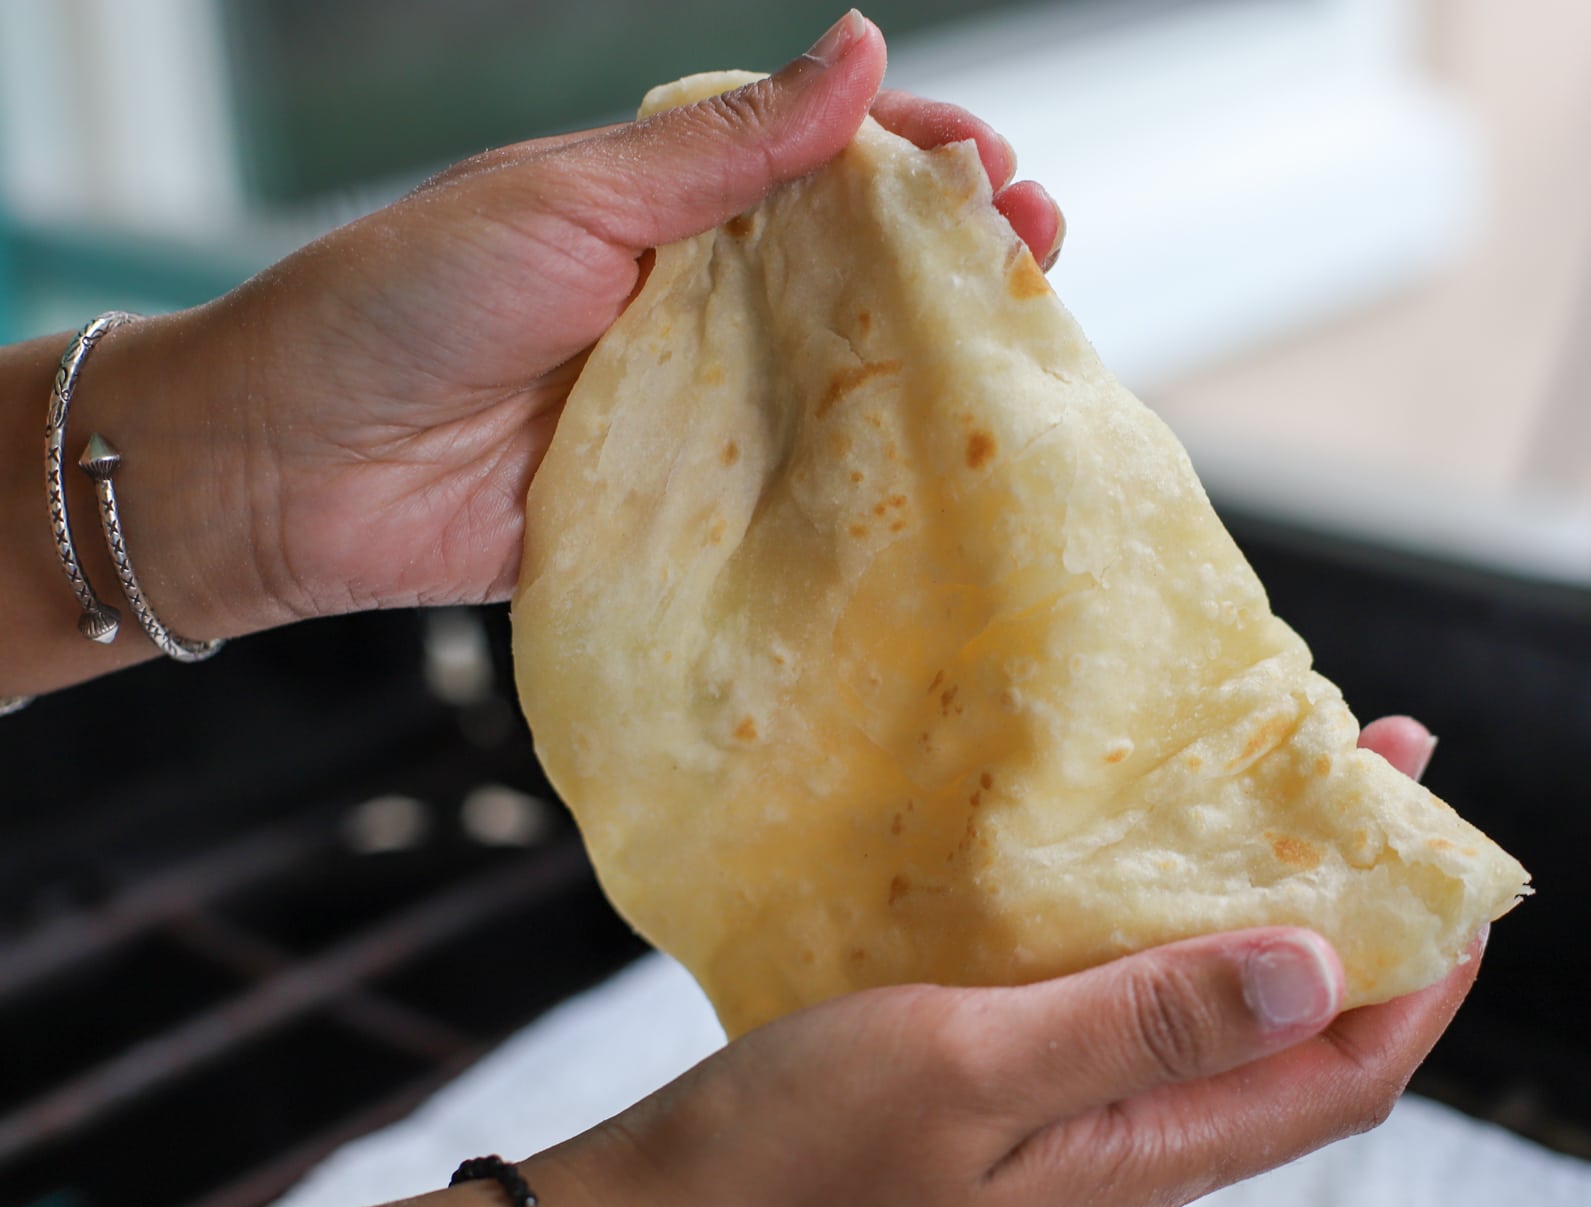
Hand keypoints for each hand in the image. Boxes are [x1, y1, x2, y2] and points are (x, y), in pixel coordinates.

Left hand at [105, 11, 1057, 634]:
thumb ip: (722, 147)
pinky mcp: (681, 509)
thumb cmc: (400, 304)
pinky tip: (934, 484)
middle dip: (959, 259)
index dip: (925, 158)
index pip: (827, 164)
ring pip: (842, 383)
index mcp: (668, 205)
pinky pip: (788, 495)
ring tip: (1025, 355)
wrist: (283, 470)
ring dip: (934, 370)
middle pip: (860, 272)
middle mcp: (697, 303)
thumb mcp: (568, 199)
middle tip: (1043, 251)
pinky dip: (862, 490)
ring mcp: (695, 409)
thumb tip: (863, 50)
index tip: (1004, 170)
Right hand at [535, 718, 1479, 1206]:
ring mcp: (1061, 1127)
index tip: (1456, 862)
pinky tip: (1136, 861)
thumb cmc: (797, 1156)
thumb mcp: (974, 1067)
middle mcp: (1125, 1150)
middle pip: (1290, 1039)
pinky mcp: (998, 1096)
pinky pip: (1123, 1010)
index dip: (1422, 980)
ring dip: (1262, 912)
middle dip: (1360, 918)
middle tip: (1377, 772)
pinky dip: (1165, 931)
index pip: (1340, 1079)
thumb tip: (1319, 968)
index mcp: (1142, 1157)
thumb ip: (1145, 1022)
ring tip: (1280, 792)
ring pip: (1208, 1017)